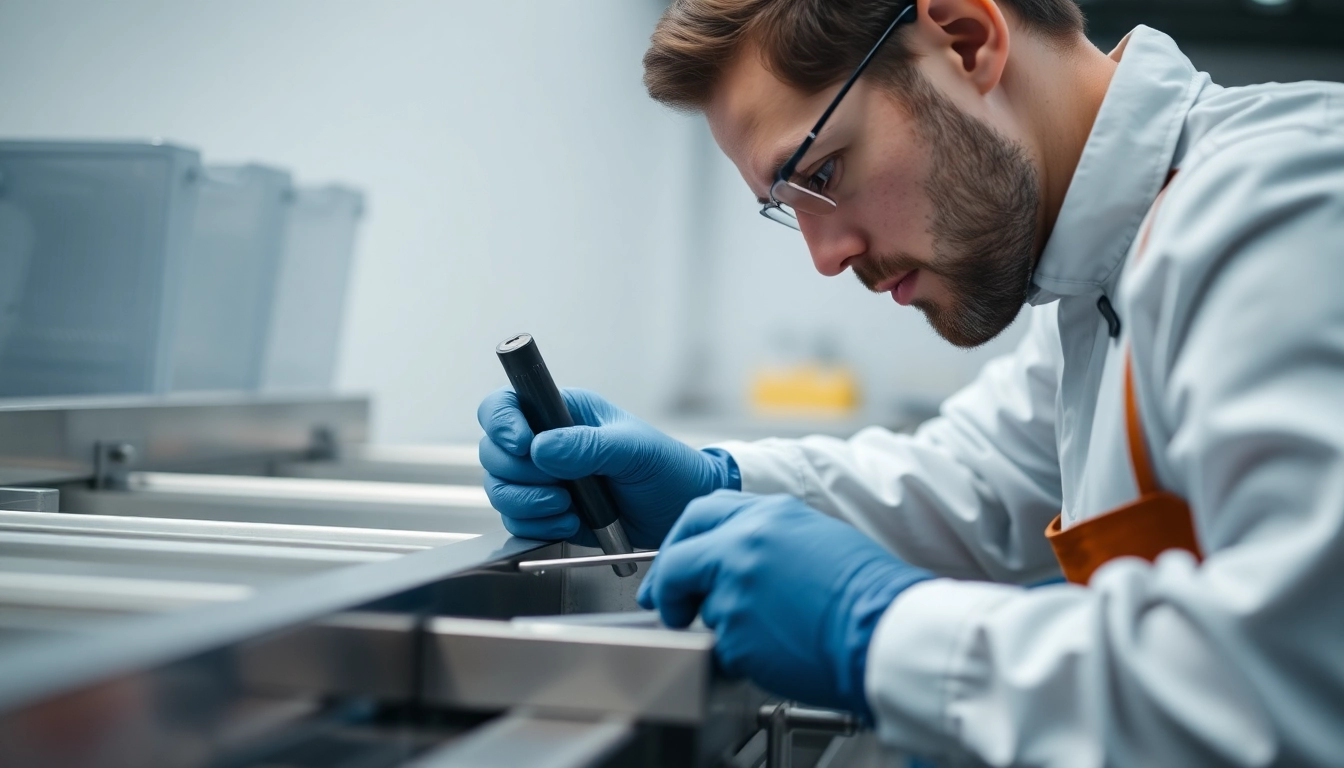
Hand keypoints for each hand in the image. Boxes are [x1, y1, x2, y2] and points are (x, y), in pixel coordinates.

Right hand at [477, 387, 736, 548]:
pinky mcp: (546, 512)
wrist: (681, 511)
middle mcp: (545, 442)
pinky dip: (537, 525)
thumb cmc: (667, 468)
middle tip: (559, 485)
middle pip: (492, 453)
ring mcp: (543, 479)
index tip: (524, 445)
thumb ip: (588, 445)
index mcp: (563, 412)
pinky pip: (516, 520)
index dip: (502, 424)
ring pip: (499, 489)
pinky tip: (570, 522)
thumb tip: (541, 448)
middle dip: (519, 475)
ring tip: (567, 507)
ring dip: (528, 504)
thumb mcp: (634, 449)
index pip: (505, 406)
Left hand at [637, 491, 932, 717]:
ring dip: (717, 622)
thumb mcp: (816, 537)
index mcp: (767, 515)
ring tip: (764, 632)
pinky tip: (774, 648)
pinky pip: (720, 645)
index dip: (680, 542)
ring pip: (701, 606)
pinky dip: (737, 652)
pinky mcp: (736, 633)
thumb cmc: (869, 591)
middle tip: (668, 606)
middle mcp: (744, 544)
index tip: (675, 564)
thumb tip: (737, 555)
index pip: (698, 515)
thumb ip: (767, 539)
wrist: (888, 630)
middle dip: (667, 584)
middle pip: (678, 558)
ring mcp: (735, 588)